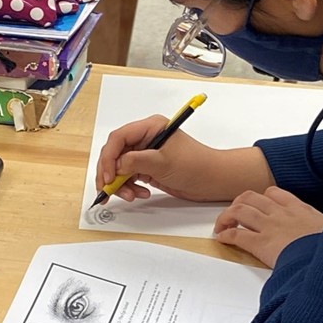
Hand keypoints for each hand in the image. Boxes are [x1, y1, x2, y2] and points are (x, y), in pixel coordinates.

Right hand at [93, 118, 270, 203]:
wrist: (213, 180)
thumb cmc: (197, 165)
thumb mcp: (163, 163)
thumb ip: (136, 162)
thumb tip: (116, 166)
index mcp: (150, 127)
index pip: (119, 138)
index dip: (109, 157)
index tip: (109, 176)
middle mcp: (146, 138)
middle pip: (115, 153)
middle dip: (110, 173)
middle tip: (109, 189)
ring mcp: (146, 154)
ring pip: (120, 168)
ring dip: (121, 183)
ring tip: (131, 195)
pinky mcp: (148, 168)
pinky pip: (129, 177)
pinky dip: (130, 188)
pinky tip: (140, 194)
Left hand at [214, 188, 322, 267]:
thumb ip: (320, 229)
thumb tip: (322, 236)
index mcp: (299, 209)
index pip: (274, 193)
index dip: (261, 197)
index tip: (257, 204)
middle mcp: (281, 213)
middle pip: (251, 197)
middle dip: (238, 203)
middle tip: (234, 214)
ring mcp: (269, 226)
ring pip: (240, 211)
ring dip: (227, 217)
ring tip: (223, 226)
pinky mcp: (261, 243)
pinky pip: (237, 235)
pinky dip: (226, 236)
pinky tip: (222, 239)